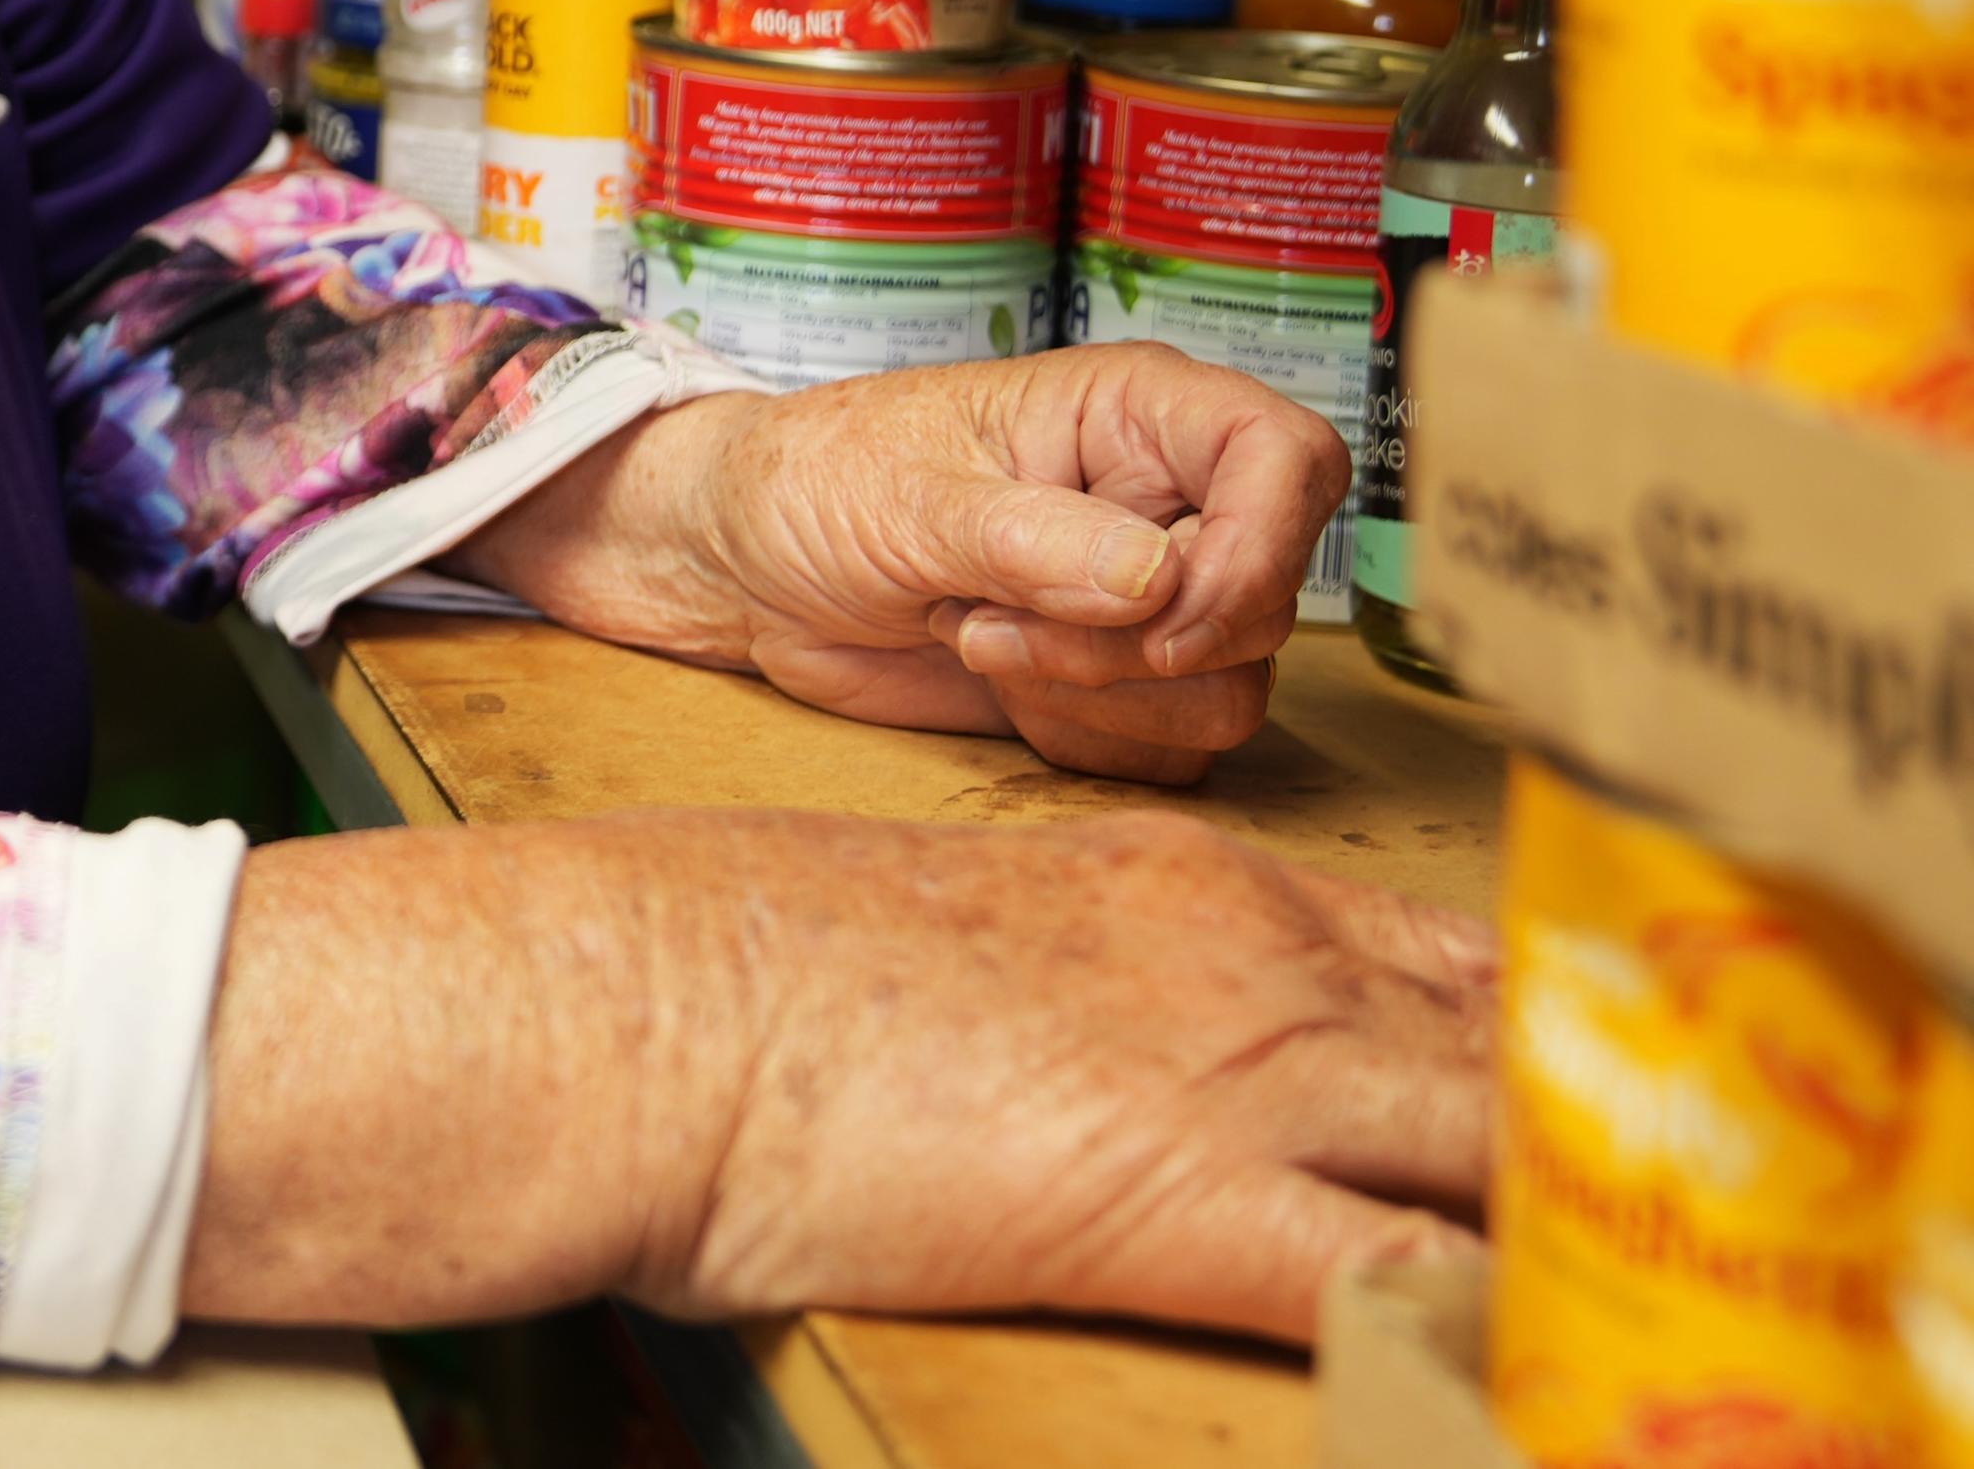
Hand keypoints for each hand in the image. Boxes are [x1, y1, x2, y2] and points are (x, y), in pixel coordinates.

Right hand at [185, 805, 1495, 1343]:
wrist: (639, 1002)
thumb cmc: (742, 971)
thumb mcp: (958, 928)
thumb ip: (1083, 974)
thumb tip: (1106, 1054)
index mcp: (1190, 885)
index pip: (1448, 954)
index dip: (1533, 1042)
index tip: (1567, 1108)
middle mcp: (1253, 958)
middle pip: (1522, 1045)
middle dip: (1590, 1136)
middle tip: (1620, 1219)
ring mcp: (1236, 1078)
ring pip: (1510, 1153)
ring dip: (1564, 1234)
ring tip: (1589, 1306)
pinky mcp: (1184, 1209)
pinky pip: (1401, 1292)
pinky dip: (1466, 1339)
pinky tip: (1474, 1375)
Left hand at [448, 344, 1345, 780]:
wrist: (738, 567)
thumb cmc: (810, 482)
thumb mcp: (906, 500)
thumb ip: (1032, 540)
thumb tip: (1156, 577)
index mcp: (1134, 414)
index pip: (1291, 460)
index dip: (1263, 549)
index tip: (1163, 611)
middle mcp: (1163, 502)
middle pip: (1261, 605)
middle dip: (1127, 647)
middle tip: (989, 622)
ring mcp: (1145, 599)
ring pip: (1223, 694)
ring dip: (1092, 695)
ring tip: (972, 636)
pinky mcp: (1112, 683)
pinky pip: (1167, 751)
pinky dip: (1078, 740)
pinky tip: (989, 681)